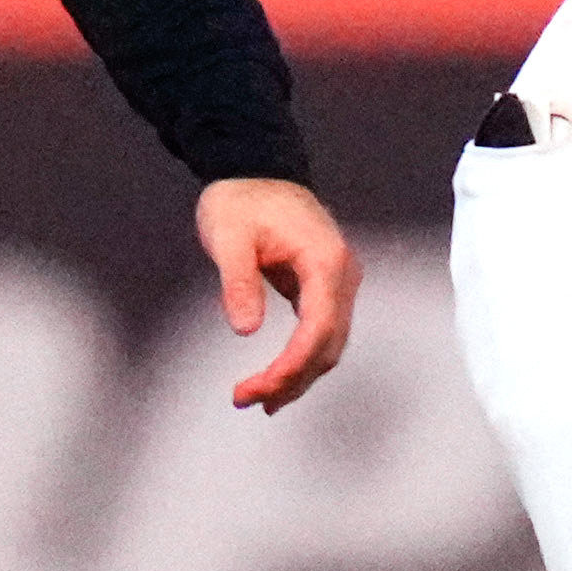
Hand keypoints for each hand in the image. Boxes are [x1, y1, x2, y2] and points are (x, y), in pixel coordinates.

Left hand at [199, 181, 360, 411]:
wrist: (257, 171)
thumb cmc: (242, 200)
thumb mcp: (229, 238)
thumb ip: (238, 282)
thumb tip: (246, 329)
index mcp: (325, 261)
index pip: (318, 328)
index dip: (291, 366)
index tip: (257, 389)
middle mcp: (342, 274)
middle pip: (329, 344)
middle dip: (292, 379)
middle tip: (247, 399)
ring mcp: (339, 282)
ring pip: (330, 344)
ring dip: (299, 376)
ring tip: (258, 399)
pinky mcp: (326, 287)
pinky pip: (323, 333)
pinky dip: (303, 360)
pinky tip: (279, 378)